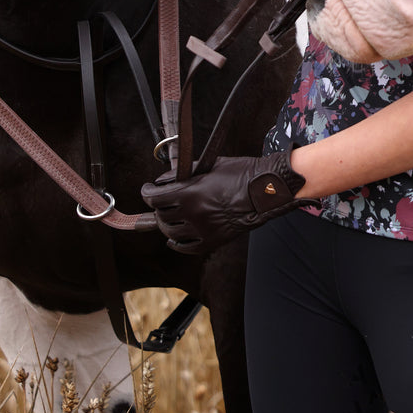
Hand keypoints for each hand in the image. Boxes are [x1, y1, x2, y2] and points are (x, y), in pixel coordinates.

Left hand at [141, 151, 311, 254]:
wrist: (266, 190)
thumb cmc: (242, 173)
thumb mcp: (210, 165)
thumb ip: (184, 172)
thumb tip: (164, 179)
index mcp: (190, 192)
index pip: (154, 197)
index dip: (146, 192)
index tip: (147, 189)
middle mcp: (192, 213)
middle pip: (160, 215)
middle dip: (157, 207)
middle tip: (160, 200)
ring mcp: (202, 229)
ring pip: (170, 232)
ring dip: (165, 223)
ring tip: (167, 216)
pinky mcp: (213, 241)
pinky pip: (186, 247)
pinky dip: (176, 243)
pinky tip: (174, 237)